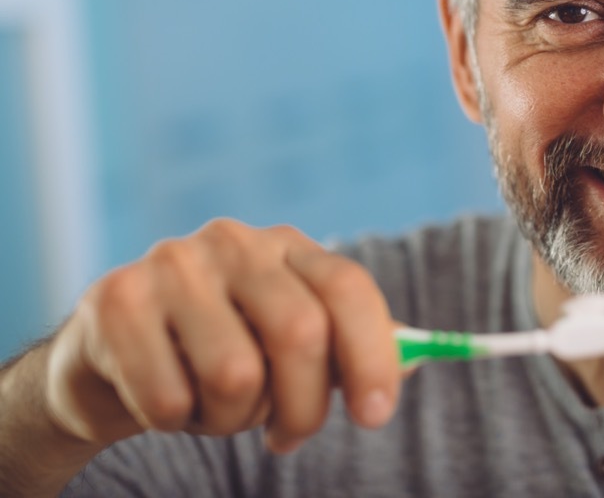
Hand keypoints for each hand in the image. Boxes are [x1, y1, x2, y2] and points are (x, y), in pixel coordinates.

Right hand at [42, 219, 400, 453]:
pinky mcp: (115, 301)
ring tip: (216, 410)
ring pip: (235, 376)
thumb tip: (420, 360)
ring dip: (232, 420)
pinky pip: (169, 398)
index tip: (377, 415)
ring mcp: (172, 265)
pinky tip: (168, 404)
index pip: (348, 288)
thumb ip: (350, 348)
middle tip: (287, 437)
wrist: (108, 357)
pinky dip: (176, 423)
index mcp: (287, 246)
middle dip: (302, 407)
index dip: (372, 355)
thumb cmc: (220, 351)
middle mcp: (234, 242)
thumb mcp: (288, 343)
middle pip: (300, 333)